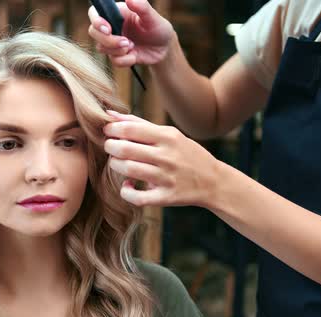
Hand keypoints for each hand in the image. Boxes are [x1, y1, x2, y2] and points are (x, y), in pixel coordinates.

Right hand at [87, 0, 173, 66]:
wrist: (164, 48)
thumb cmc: (158, 28)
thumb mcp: (153, 17)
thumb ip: (142, 6)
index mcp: (116, 13)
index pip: (95, 13)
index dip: (96, 21)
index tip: (108, 29)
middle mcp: (111, 26)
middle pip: (94, 32)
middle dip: (109, 40)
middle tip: (127, 42)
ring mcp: (113, 42)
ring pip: (101, 48)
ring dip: (118, 50)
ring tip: (132, 46)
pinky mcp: (117, 55)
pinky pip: (113, 61)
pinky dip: (125, 60)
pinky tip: (135, 56)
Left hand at [103, 110, 219, 206]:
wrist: (213, 181)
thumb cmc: (186, 154)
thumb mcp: (169, 134)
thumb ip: (139, 124)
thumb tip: (110, 115)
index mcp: (167, 137)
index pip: (130, 129)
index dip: (111, 130)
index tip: (107, 132)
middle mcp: (167, 156)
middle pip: (125, 149)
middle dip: (110, 147)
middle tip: (110, 147)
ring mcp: (167, 178)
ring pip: (129, 170)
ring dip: (115, 166)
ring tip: (118, 163)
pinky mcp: (166, 197)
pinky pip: (138, 198)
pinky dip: (126, 192)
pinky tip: (128, 185)